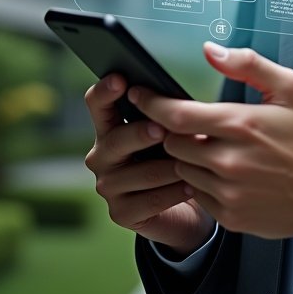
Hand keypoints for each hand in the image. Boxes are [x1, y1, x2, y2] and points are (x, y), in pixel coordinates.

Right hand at [83, 74, 215, 255]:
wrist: (185, 206)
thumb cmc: (177, 156)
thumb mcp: (172, 131)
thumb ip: (167, 114)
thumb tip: (178, 100)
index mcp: (110, 127)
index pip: (97, 103)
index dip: (106, 91)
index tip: (121, 80)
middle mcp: (102, 155)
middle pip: (116, 139)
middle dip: (142, 133)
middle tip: (163, 130)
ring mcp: (108, 186)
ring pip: (139, 172)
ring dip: (170, 166)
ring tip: (194, 161)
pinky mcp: (120, 213)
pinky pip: (150, 200)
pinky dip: (174, 192)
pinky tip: (192, 186)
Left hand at [127, 43, 292, 240]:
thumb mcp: (290, 88)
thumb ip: (248, 64)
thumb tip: (211, 50)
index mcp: (241, 124)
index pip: (176, 115)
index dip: (151, 103)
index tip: (140, 94)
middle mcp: (229, 160)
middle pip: (172, 143)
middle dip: (175, 131)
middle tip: (194, 125)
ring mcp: (228, 192)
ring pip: (181, 169)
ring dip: (188, 157)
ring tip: (213, 148)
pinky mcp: (230, 216)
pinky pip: (197, 194)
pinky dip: (203, 181)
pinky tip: (226, 172)